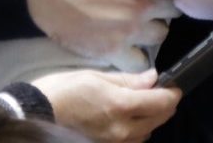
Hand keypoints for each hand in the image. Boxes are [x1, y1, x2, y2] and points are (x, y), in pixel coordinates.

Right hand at [32, 69, 180, 142]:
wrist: (39, 113)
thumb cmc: (64, 89)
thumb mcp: (96, 76)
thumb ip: (127, 80)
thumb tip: (152, 78)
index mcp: (121, 106)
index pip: (161, 102)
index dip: (172, 92)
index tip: (173, 84)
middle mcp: (124, 129)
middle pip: (159, 119)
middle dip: (164, 105)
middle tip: (159, 91)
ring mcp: (117, 142)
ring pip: (148, 132)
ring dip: (151, 118)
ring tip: (142, 104)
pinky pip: (133, 140)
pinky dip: (138, 129)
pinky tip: (129, 119)